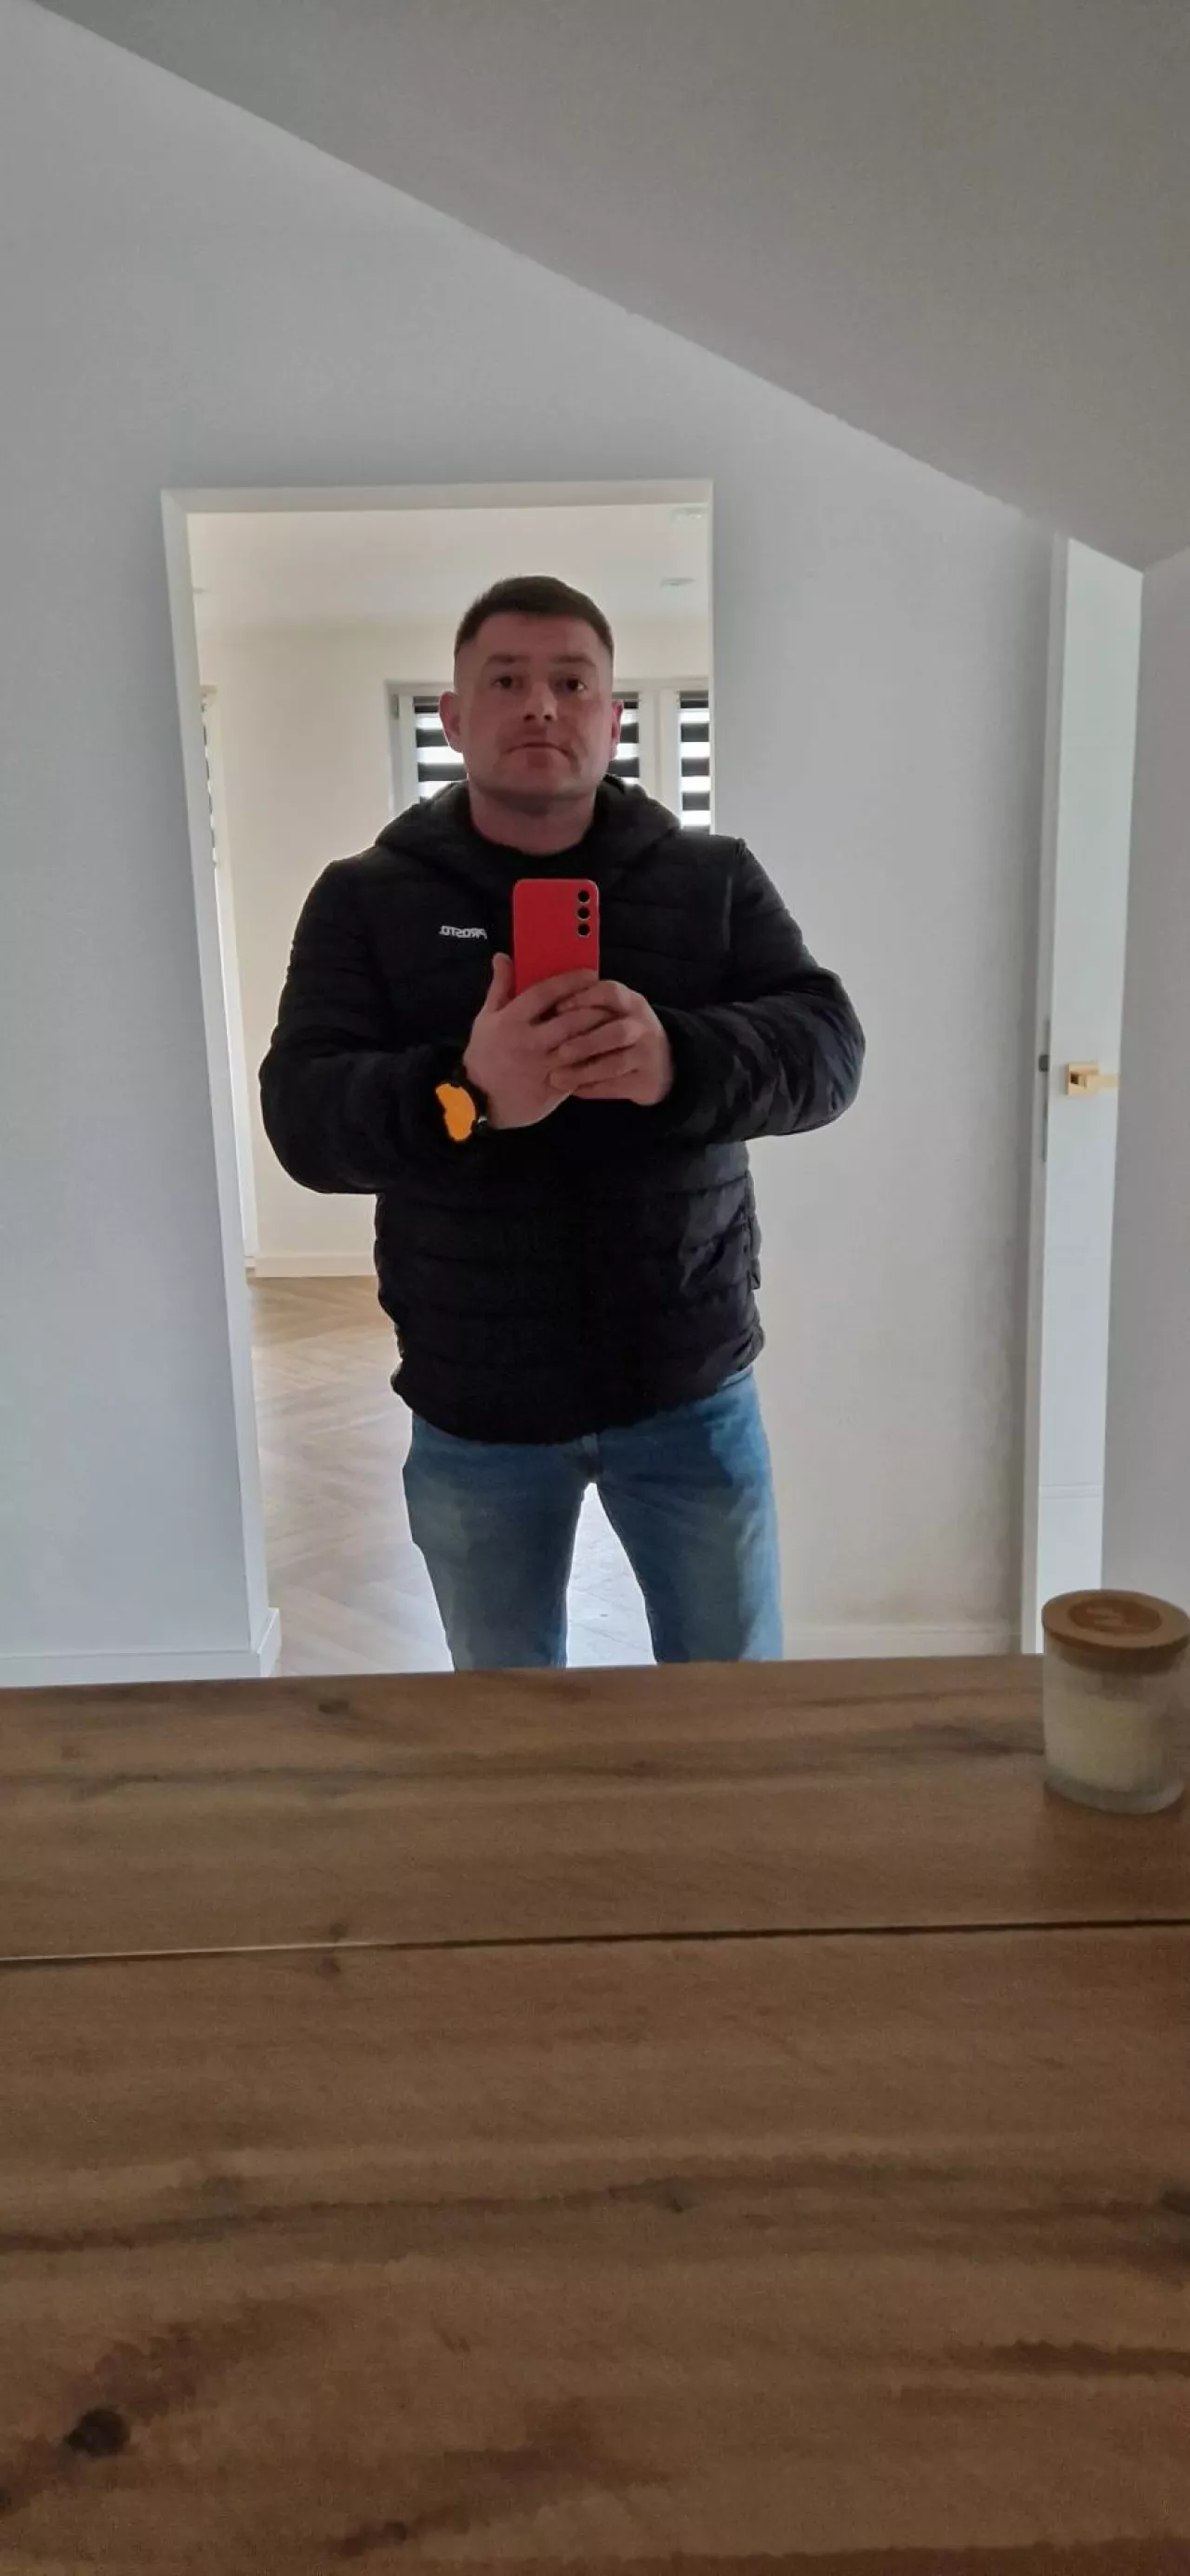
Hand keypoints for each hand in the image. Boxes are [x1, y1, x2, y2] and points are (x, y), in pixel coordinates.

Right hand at [463, 955, 608, 1129]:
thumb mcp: (486, 1018)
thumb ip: (500, 987)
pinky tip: (607, 1050)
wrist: (478, 1100)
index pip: (545, 993)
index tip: (590, 973)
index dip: (570, 981)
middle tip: (611, 998)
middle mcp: (528, 1043)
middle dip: (594, 1007)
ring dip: (600, 1033)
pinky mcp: (552, 1090)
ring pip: (580, 1047)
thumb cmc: (484, 1054)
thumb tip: (504, 956)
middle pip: (570, 1021)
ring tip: (614, 1021)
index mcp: (511, 1021)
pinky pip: (580, 1072)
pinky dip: (596, 1060)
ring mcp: (542, 1068)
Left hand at [548, 980, 674, 1106]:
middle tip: (558, 1053)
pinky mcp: (646, 1083)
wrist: (663, 1063)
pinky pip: (615, 1087)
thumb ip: (590, 1007)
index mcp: (633, 1003)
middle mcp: (643, 1027)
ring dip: (584, 1072)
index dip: (585, 999)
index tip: (558, 1008)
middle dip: (585, 1043)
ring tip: (556, 1078)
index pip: (612, 993)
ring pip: (615, 1064)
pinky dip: (591, 1089)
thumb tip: (548, 1006)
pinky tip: (571, 1090)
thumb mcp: (616, 1012)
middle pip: (616, 1033)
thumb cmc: (623, 1030)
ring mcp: (648, 1056)